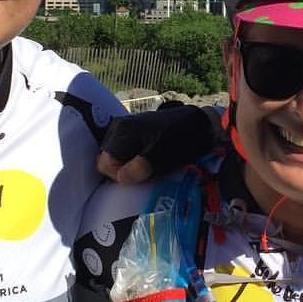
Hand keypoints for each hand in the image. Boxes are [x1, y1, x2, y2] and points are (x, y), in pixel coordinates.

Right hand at [97, 103, 217, 183]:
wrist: (198, 123)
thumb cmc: (179, 139)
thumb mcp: (160, 157)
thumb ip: (139, 168)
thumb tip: (120, 178)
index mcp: (122, 132)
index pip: (104, 163)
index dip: (118, 174)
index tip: (139, 175)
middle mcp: (119, 127)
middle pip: (108, 159)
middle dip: (123, 169)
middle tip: (145, 171)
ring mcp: (125, 128)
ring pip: (117, 156)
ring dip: (129, 165)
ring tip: (149, 165)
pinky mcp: (134, 131)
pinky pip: (125, 151)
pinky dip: (134, 158)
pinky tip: (150, 159)